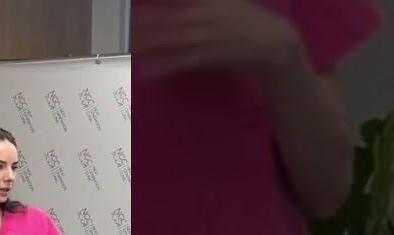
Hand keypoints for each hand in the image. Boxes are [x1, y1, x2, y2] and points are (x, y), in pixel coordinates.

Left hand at [133, 0, 301, 77]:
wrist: (274, 43)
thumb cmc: (245, 20)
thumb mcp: (223, 2)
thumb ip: (195, 4)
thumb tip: (178, 5)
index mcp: (205, 1)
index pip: (172, 0)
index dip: (152, 2)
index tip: (129, 5)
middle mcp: (201, 16)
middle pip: (163, 18)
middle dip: (140, 20)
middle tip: (119, 21)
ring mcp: (203, 38)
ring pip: (167, 39)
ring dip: (144, 42)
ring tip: (124, 42)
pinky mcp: (207, 58)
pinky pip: (180, 62)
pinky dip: (163, 66)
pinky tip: (145, 70)